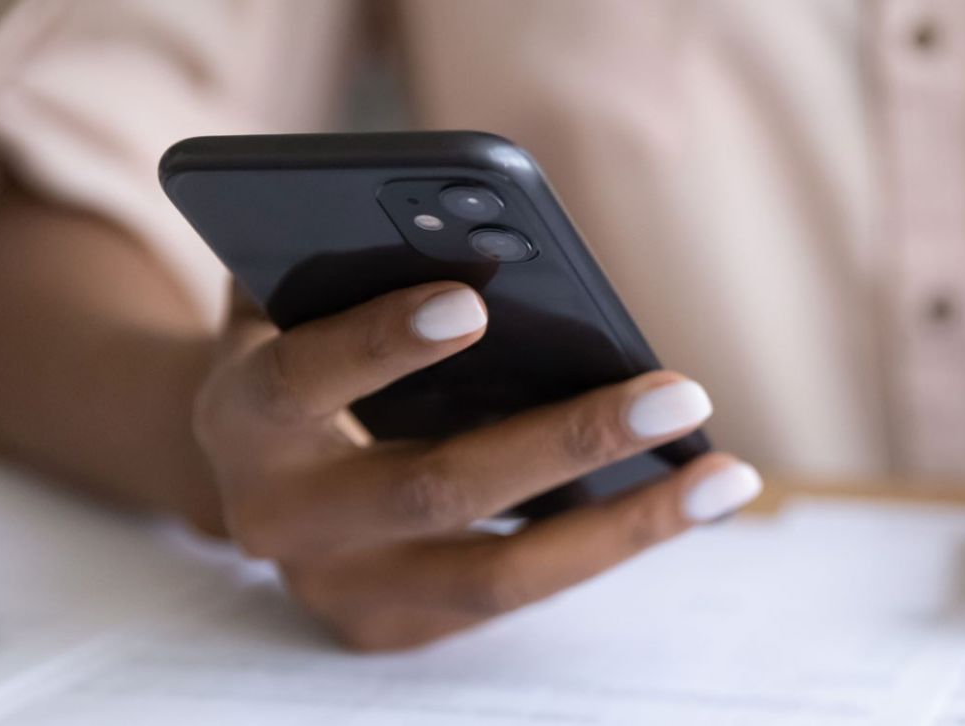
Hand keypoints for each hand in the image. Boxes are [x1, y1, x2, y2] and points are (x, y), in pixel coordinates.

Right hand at [193, 282, 760, 650]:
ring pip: (499, 574)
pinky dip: (613, 543)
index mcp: (239, 416)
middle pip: (432, 489)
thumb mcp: (300, 294)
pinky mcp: (397, 629)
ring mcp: (341, 589)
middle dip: (566, 440)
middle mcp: (278, 519)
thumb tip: (466, 229)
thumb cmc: (302, 344)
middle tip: (679, 393)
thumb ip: (351, 259)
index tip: (470, 303)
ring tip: (725, 475)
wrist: (252, 467)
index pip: (301, 380)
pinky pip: (522, 590)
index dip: (379, 344)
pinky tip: (697, 497)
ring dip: (626, 524)